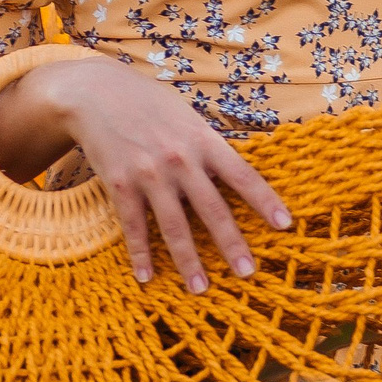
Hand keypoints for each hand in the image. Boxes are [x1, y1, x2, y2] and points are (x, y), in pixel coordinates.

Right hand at [40, 56, 294, 291]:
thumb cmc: (149, 103)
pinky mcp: (121, 185)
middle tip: (247, 272)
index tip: (284, 225)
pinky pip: (134, 227)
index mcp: (203, 140)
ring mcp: (149, 174)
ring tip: (200, 288)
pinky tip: (146, 277)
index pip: (242, 175)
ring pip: (174, 226)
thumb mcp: (187, 116)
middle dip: (231, 244)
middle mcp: (180, 160)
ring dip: (188, 261)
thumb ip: (208, 146)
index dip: (265, 201)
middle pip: (212, 209)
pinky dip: (140, 254)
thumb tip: (234, 174)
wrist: (96, 92)